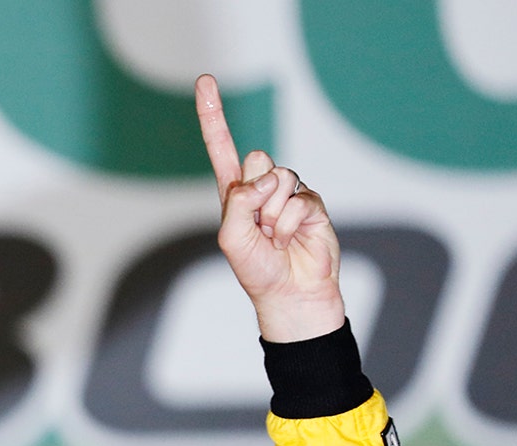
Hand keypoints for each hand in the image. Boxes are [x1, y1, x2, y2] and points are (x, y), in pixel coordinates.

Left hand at [195, 74, 344, 342]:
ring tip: (274, 236)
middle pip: (256, 160)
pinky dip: (289, 223)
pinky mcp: (311, 202)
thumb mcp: (232, 236)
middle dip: (254, 194)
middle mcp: (260, 186)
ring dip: (272, 213)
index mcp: (234, 192)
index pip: (221, 147)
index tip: (205, 81)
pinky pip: (298, 199)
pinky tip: (290, 239)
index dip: (213, 115)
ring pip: (279, 177)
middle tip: (258, 226)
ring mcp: (287, 193)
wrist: (290, 293)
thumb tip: (265, 175)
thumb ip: (239, 201)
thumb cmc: (256, 269)